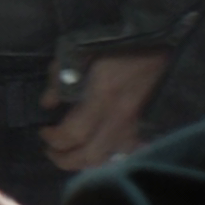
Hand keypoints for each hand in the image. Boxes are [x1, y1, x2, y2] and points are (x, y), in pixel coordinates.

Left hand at [38, 47, 167, 169]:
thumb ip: (59, 78)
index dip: (53, 139)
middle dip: (64, 159)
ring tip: (71, 153)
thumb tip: (47, 104)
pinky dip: (111, 156)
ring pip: (109, 158)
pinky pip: (128, 153)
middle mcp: (120, 117)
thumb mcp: (80, 52)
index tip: (43, 132)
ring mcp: (138, 125)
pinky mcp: (149, 126)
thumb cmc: (118, 44)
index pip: (73, 134)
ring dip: (86, 161)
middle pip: (90, 156)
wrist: (161, 42)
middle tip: (51, 150)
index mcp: (103, 96)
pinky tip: (99, 151)